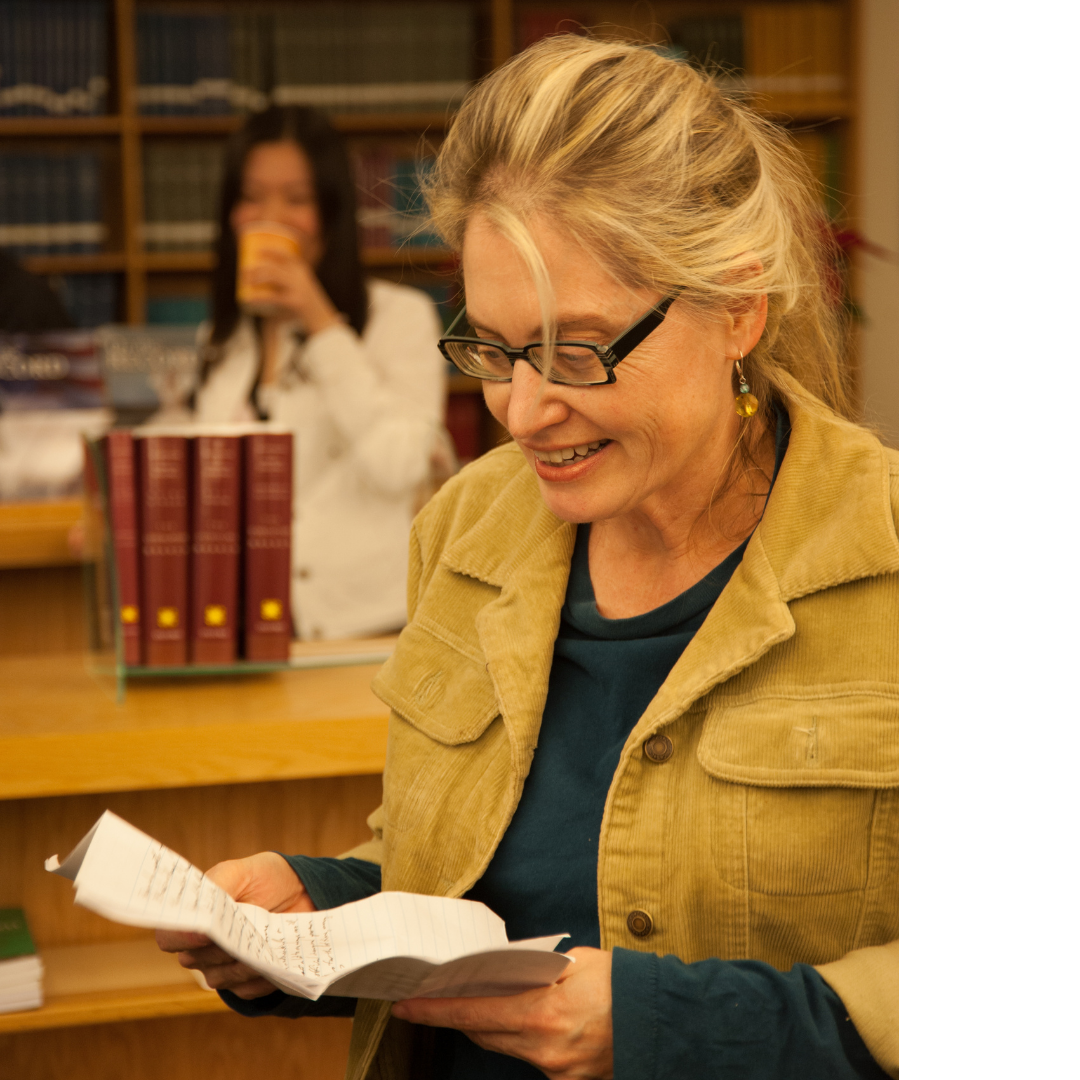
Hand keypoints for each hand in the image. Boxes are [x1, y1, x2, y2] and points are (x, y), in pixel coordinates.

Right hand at [155, 852, 314, 999]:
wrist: (300, 891)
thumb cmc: (263, 878)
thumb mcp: (240, 870)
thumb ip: (218, 884)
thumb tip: (202, 917)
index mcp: (194, 917)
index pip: (169, 937)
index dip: (181, 937)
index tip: (205, 933)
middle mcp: (201, 947)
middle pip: (195, 961)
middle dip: (219, 948)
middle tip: (246, 933)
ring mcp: (222, 967)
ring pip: (219, 978)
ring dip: (242, 965)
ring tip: (265, 948)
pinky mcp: (245, 982)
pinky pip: (245, 991)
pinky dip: (260, 979)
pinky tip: (275, 964)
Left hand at [241, 247, 340, 335]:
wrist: (324, 323)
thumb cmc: (308, 308)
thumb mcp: (302, 290)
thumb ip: (287, 284)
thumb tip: (265, 282)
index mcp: (302, 272)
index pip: (287, 255)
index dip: (271, 250)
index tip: (257, 250)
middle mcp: (301, 278)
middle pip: (275, 265)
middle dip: (257, 266)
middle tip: (244, 270)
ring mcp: (299, 289)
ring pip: (274, 276)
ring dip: (257, 276)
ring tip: (246, 280)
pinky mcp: (296, 303)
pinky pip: (273, 297)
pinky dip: (259, 297)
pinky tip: (249, 298)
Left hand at [391, 947, 613, 1079]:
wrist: (663, 1021)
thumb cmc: (622, 983)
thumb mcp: (575, 964)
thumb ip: (536, 971)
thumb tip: (507, 973)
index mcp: (542, 1015)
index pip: (473, 1014)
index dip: (435, 1011)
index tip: (407, 1006)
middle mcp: (543, 1051)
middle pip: (483, 1034)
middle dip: (460, 1016)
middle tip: (439, 997)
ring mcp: (555, 1072)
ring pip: (507, 1047)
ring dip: (494, 1025)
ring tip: (488, 1000)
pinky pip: (532, 1058)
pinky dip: (524, 1038)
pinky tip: (531, 1020)